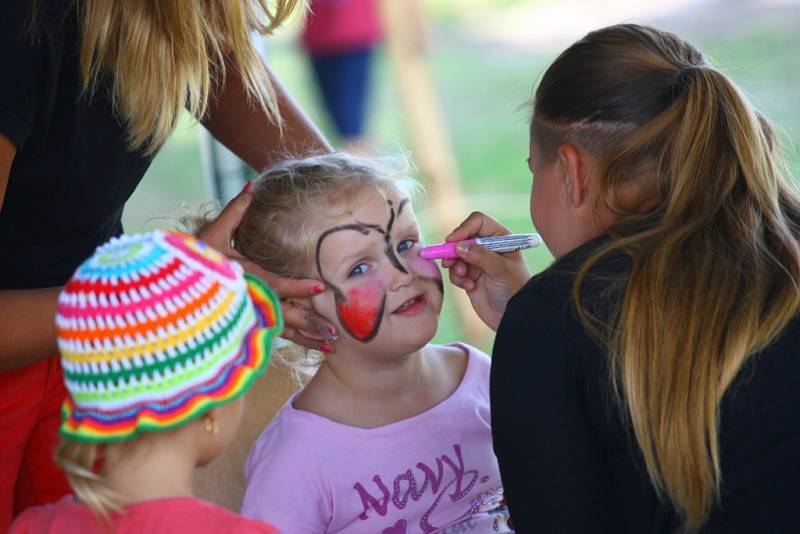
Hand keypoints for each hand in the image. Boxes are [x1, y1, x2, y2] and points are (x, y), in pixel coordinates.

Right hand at [199, 183, 337, 351]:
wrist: (168, 291)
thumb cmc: (191, 261)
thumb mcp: (211, 234)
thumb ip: (235, 211)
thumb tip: (251, 185)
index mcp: (242, 279)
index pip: (273, 284)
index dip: (296, 287)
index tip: (319, 286)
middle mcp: (247, 302)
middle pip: (283, 315)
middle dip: (310, 323)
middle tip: (335, 331)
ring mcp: (246, 318)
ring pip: (282, 331)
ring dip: (307, 338)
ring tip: (332, 345)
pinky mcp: (247, 327)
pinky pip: (276, 337)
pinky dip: (297, 341)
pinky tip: (316, 347)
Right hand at [442, 212, 530, 330]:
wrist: (512, 316)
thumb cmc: (514, 290)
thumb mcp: (501, 270)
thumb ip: (481, 256)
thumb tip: (458, 246)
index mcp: (500, 238)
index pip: (478, 222)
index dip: (464, 229)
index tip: (452, 241)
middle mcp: (487, 246)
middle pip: (462, 236)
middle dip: (454, 249)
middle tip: (450, 262)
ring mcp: (477, 261)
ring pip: (455, 254)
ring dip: (455, 265)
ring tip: (463, 277)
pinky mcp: (469, 275)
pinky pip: (454, 271)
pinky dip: (457, 278)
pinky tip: (469, 287)